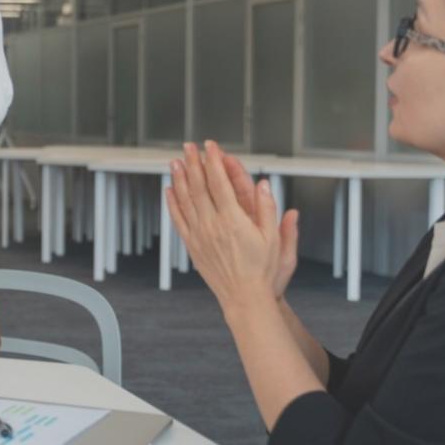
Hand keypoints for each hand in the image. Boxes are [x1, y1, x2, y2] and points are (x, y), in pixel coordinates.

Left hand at [166, 141, 283, 314]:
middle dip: (194, 163)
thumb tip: (264, 184)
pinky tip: (170, 191)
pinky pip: (179, 219)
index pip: (220, 182)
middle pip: (199, 187)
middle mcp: (212, 225)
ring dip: (180, 179)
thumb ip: (268, 209)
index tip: (210, 147)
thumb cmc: (263, 270)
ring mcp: (199, 235)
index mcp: (233, 220)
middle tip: (189, 146)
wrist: (245, 298)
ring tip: (175, 161)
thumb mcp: (274, 238)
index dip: (213, 162)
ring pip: (186, 200)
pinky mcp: (192, 245)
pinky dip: (173, 203)